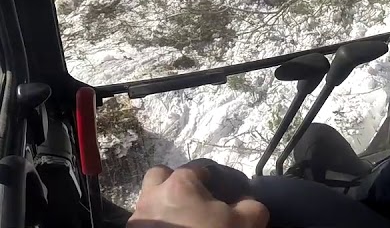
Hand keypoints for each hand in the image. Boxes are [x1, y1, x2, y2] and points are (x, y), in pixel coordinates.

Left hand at [129, 163, 268, 227]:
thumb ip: (251, 208)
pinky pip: (144, 222)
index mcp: (180, 183)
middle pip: (161, 176)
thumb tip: (248, 204)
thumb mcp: (242, 224)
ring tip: (182, 222)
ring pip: (149, 199)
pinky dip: (157, 224)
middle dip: (174, 184)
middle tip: (193, 203)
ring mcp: (138, 218)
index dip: (216, 179)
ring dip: (163, 205)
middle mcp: (153, 195)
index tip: (225, 195)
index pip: (200, 168)